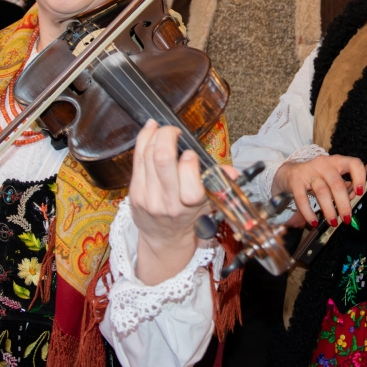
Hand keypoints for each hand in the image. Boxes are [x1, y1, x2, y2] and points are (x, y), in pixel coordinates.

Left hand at [129, 120, 207, 285]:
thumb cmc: (189, 217)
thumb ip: (220, 184)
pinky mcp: (134, 193)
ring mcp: (148, 198)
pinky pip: (136, 160)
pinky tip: (149, 130)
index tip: (191, 153)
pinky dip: (142, 140)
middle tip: (174, 130)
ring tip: (161, 128)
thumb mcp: (209, 203)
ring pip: (147, 156)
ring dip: (154, 135)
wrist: (164, 239)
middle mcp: (167, 202)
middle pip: (162, 159)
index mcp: (190, 205)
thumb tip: (233, 172)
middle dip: (168, 136)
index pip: (189, 180)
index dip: (190, 160)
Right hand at [272, 155, 364, 227]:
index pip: (353, 164)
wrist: (289, 172)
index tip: (360, 193)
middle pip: (337, 184)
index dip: (359, 177)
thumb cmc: (316, 176)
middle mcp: (323, 164)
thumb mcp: (331, 177)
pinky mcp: (295, 181)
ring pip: (322, 192)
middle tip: (346, 218)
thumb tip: (352, 197)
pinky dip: (309, 213)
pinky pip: (303, 199)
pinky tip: (314, 222)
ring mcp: (308, 171)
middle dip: (343, 204)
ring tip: (333, 222)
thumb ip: (344, 186)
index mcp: (336, 162)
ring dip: (329, 210)